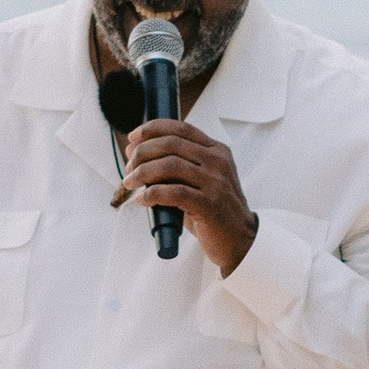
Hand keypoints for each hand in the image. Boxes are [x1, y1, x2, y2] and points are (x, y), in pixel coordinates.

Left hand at [114, 118, 259, 275]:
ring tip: (130, 182)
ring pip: (169, 165)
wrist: (240, 240)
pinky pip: (172, 193)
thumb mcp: (203, 180)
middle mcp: (217, 162)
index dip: (152, 129)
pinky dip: (151, 194)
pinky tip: (141, 199)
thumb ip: (180, 166)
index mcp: (216, 151)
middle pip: (170, 144)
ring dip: (142, 172)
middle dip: (142, 152)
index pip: (180, 128)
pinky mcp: (209, 204)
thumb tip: (140, 157)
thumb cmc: (215, 211)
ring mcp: (215, 183)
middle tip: (129, 166)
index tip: (133, 138)